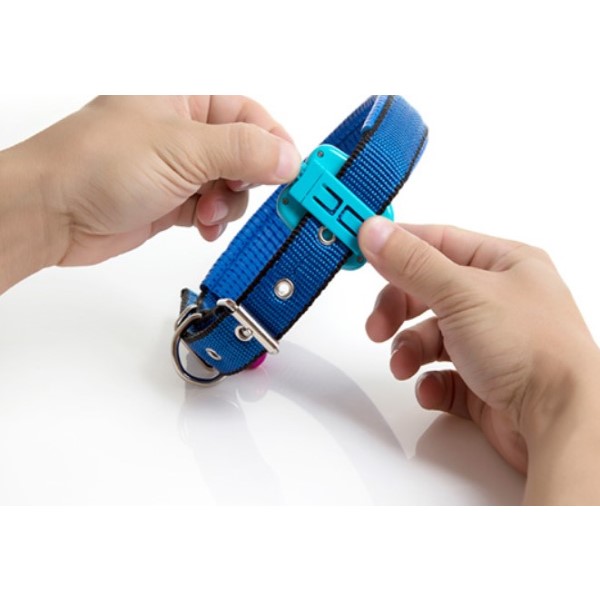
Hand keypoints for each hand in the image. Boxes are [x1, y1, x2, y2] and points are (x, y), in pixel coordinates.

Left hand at [4, 95, 299, 268]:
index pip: (247, 116)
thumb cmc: (97, 167)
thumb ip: (241, 151)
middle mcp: (182, 137)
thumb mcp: (181, 150)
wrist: (51, 215)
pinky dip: (214, 221)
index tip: (292, 170)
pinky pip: (209, 210)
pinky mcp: (169, 204)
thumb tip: (289, 157)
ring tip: (209, 213)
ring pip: (228, 187)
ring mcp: (176, 172)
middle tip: (242, 193)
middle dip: (248, 179)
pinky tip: (204, 227)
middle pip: (242, 154)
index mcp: (185, 107)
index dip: (273, 141)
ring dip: (229, 204)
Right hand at [359, 217, 599, 488]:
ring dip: (409, 351)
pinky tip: (435, 389)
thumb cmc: (533, 351)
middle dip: (397, 310)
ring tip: (406, 366)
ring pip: (429, 336)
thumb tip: (373, 231)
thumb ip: (411, 263)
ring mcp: (491, 342)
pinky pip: (440, 375)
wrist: (561, 423)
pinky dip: (429, 381)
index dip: (397, 246)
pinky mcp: (484, 381)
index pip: (437, 242)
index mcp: (503, 265)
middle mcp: (498, 300)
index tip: (362, 252)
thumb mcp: (461, 293)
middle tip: (377, 327)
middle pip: (427, 292)